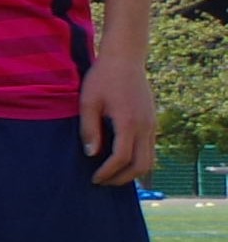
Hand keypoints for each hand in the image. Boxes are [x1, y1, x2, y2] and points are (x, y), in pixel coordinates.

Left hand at [87, 55, 161, 185]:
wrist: (125, 59)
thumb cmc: (102, 78)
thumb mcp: (88, 101)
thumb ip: (89, 128)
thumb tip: (91, 154)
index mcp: (128, 121)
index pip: (121, 157)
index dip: (107, 172)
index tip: (94, 178)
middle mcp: (145, 126)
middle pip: (142, 165)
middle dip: (122, 178)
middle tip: (103, 182)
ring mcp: (152, 124)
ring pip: (150, 159)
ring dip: (132, 172)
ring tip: (112, 175)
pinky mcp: (152, 122)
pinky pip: (150, 149)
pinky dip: (138, 160)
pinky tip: (121, 161)